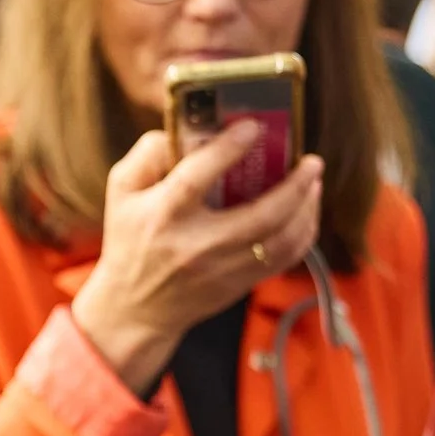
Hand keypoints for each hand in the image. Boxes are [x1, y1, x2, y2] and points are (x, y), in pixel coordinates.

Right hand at [72, 127, 324, 394]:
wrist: (135, 309)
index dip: (228, 149)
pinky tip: (307, 211)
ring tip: (313, 182)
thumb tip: (187, 132)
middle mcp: (195, 244)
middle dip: (294, 185)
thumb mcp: (121, 190)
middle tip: (311, 160)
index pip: (196, 177)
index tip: (254, 126)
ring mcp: (222, 268)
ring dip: (306, 209)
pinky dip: (303, 233)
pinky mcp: (238, 284)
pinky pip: (284, 260)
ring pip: (280, 240)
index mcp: (162, 214)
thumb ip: (149, 153)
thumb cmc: (129, 240)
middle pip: (259, 215)